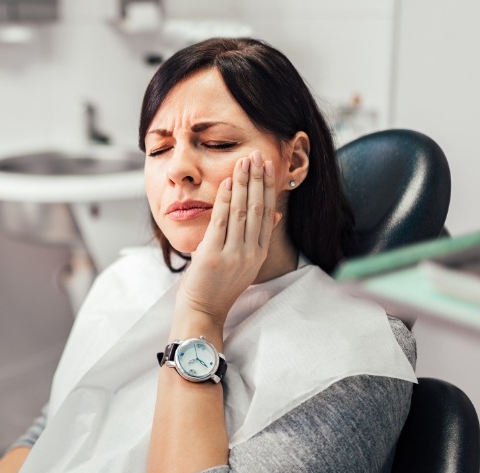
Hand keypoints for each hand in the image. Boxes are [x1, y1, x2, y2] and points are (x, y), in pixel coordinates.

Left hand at [175, 150, 279, 330]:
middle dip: (257, 179)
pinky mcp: (214, 255)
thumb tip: (276, 214)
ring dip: (243, 184)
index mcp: (258, 253)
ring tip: (244, 162)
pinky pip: (221, 222)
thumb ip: (259, 238)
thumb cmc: (219, 285)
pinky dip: (225, 200)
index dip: (268, 188)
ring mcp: (233, 254)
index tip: (268, 166)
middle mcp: (250, 253)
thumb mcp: (246, 263)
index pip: (267, 214)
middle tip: (257, 155)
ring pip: (242, 212)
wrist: (203, 310)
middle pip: (258, 209)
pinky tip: (227, 182)